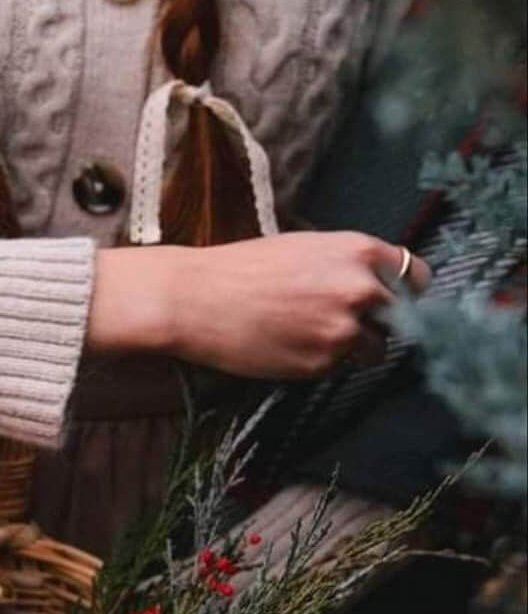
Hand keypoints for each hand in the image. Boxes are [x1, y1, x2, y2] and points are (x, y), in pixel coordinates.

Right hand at [87, 232, 430, 378]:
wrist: (196, 299)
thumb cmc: (242, 267)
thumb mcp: (305, 247)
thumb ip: (348, 265)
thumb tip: (377, 285)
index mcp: (360, 252)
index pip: (417, 276)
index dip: (405, 290)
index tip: (394, 299)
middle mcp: (362, 291)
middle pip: (404, 317)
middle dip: (383, 321)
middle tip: (348, 321)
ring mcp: (344, 331)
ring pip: (376, 348)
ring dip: (356, 346)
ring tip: (313, 334)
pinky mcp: (322, 364)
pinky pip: (340, 367)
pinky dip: (323, 361)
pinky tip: (291, 345)